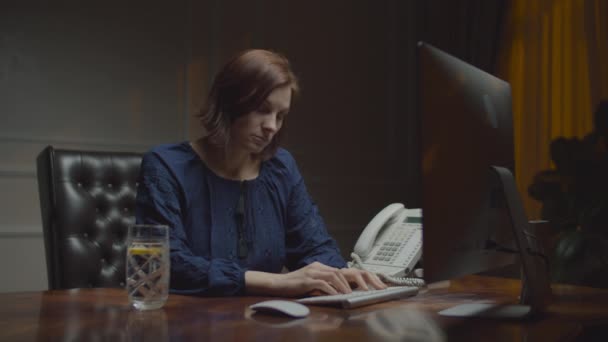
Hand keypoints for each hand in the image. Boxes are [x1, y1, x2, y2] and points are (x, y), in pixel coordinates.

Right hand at [245, 262, 386, 296]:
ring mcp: (314, 272)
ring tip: (360, 293)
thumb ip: (327, 286)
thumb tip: (344, 292)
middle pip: (347, 271)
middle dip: (364, 279)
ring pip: (337, 276)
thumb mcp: (314, 285)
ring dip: (350, 285)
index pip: (348, 271)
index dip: (364, 277)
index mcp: (324, 268)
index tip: (377, 284)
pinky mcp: (308, 279)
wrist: (276, 283)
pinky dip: (333, 289)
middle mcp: (321, 267)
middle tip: (376, 288)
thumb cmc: (295, 286)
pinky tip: (340, 295)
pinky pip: (324, 283)